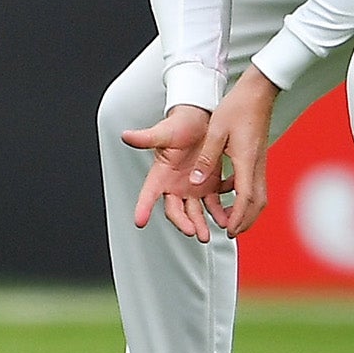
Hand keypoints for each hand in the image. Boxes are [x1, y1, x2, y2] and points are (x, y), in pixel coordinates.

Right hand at [123, 104, 228, 240]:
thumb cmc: (180, 125)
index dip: (143, 207)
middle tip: (192, 231)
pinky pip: (215, 202)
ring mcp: (193, 187)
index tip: (140, 221)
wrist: (202, 119)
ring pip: (196, 211)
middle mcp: (175, 185)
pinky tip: (226, 217)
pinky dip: (220, 211)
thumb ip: (146, 138)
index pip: (148, 194)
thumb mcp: (164, 132)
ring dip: (201, 223)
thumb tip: (127, 136)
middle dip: (183, 223)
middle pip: (176, 210)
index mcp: (160, 175)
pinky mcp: (210, 184)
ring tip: (209, 233)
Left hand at [193, 67, 279, 237]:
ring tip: (233, 221)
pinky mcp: (258, 158)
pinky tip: (232, 195)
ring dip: (247, 210)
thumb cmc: (238, 108)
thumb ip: (206, 159)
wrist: (258, 93)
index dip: (237, 216)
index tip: (229, 230)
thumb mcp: (215, 132)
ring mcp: (260, 162)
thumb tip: (195, 181)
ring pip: (259, 195)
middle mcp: (257, 164)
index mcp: (246, 159)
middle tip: (233, 233)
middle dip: (246, 220)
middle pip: (258, 202)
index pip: (245, 196)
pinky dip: (246, 196)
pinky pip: (255, 184)